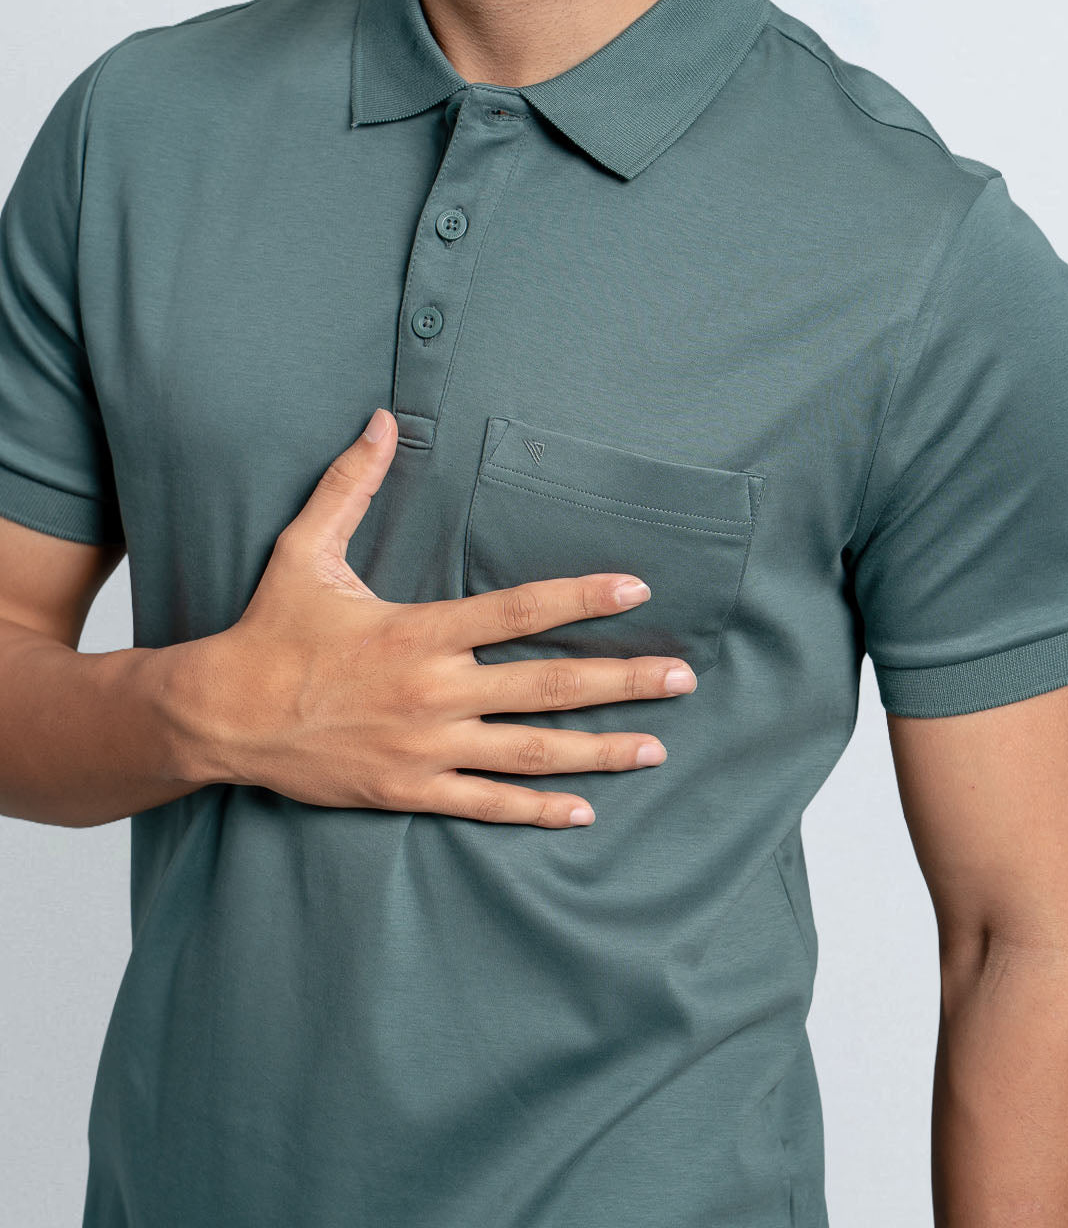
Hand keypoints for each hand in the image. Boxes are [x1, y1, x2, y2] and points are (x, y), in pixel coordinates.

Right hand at [188, 408, 697, 826]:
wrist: (224, 715)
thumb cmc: (269, 631)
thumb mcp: (305, 551)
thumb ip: (351, 485)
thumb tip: (381, 417)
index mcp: (419, 631)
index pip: (520, 609)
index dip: (583, 599)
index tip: (638, 590)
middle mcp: (435, 690)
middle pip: (548, 686)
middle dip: (623, 681)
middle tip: (683, 679)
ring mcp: (426, 747)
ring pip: (531, 752)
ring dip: (600, 750)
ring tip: (657, 749)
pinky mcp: (409, 789)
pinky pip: (485, 804)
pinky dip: (535, 809)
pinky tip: (584, 810)